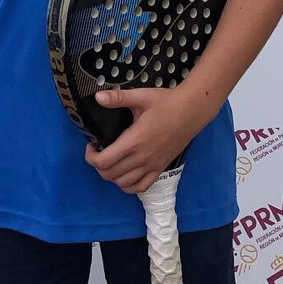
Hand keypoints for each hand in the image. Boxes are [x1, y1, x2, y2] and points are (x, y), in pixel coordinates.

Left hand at [84, 87, 199, 194]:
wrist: (192, 111)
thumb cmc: (166, 102)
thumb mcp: (141, 96)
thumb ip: (118, 98)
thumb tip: (97, 97)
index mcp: (134, 141)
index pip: (104, 161)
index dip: (90, 157)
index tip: (91, 144)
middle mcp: (141, 158)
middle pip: (109, 175)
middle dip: (97, 165)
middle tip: (98, 151)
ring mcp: (152, 166)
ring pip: (123, 184)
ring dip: (111, 176)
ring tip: (110, 161)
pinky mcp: (160, 169)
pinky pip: (141, 187)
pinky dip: (129, 186)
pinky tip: (125, 174)